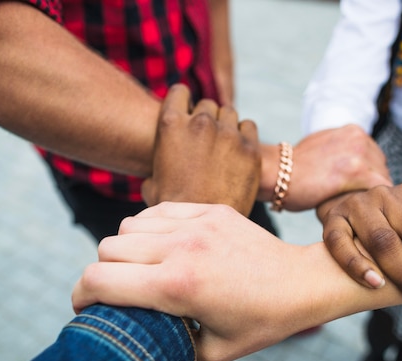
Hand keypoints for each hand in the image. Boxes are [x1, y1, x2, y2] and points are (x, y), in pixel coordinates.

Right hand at [72, 202, 322, 360]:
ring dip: (125, 248)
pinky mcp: (210, 209)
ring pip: (128, 225)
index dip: (80, 296)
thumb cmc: (261, 322)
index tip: (86, 307)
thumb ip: (165, 340)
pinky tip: (164, 244)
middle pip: (107, 248)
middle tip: (117, 290)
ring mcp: (196, 223)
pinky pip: (157, 210)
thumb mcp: (210, 351)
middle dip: (102, 273)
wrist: (301, 283)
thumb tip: (138, 333)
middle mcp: (181, 248)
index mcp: (178, 286)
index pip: (99, 280)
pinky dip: (150, 227)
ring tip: (143, 266)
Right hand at [141, 84, 259, 215]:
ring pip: (229, 112)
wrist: (204, 228)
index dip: (183, 102)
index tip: (186, 113)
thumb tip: (154, 170)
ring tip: (222, 145)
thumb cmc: (174, 209)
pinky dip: (243, 134)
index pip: (179, 92)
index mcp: (171, 125)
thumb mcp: (152, 184)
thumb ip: (157, 164)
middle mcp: (200, 122)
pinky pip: (248, 126)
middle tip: (205, 139)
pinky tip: (238, 150)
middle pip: (207, 105)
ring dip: (225, 124)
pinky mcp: (250, 147)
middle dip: (206, 118)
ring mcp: (227, 133)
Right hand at [260, 124, 392, 210]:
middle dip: (372, 189)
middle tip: (362, 209)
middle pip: (382, 168)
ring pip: (383, 181)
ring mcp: (360, 153)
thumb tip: (349, 169)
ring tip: (362, 215)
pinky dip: (374, 206)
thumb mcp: (321, 148)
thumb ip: (340, 153)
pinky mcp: (357, 172)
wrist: (275, 172)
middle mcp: (360, 138)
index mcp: (353, 131)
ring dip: (374, 199)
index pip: (375, 158)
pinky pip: (379, 191)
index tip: (360, 195)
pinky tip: (364, 217)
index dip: (369, 178)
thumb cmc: (293, 169)